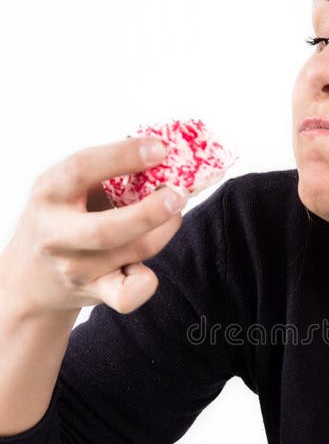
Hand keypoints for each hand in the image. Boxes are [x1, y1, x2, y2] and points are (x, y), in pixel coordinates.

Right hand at [0, 137, 190, 315]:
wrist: (33, 276)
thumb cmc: (64, 219)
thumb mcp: (69, 189)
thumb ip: (106, 173)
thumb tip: (163, 157)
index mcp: (50, 194)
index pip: (82, 168)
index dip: (123, 156)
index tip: (160, 148)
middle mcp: (57, 234)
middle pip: (108, 229)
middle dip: (150, 211)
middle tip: (179, 194)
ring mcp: (75, 268)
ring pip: (134, 251)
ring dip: (164, 230)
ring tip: (174, 212)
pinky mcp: (94, 292)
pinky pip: (128, 295)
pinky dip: (146, 282)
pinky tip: (148, 264)